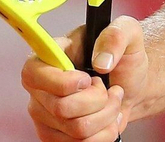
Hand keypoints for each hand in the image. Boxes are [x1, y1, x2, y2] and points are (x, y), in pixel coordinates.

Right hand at [21, 15, 148, 140]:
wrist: (131, 85)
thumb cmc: (123, 57)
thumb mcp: (128, 33)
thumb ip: (116, 35)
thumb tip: (101, 63)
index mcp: (48, 56)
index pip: (33, 74)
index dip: (63, 82)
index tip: (88, 78)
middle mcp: (40, 88)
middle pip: (62, 108)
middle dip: (98, 99)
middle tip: (106, 87)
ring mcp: (45, 116)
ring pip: (77, 129)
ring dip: (106, 115)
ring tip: (111, 100)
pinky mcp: (56, 137)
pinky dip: (104, 133)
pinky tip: (107, 118)